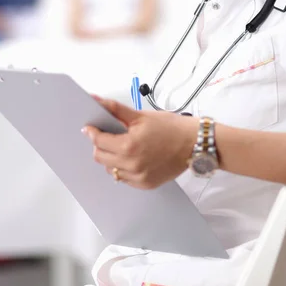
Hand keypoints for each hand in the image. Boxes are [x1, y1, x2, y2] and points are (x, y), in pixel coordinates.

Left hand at [82, 97, 198, 188]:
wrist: (195, 143)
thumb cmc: (171, 127)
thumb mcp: (141, 115)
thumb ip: (115, 109)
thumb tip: (95, 100)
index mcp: (129, 145)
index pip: (98, 142)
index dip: (92, 133)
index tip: (90, 128)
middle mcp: (131, 165)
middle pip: (100, 158)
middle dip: (100, 145)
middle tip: (108, 136)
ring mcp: (138, 177)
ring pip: (111, 170)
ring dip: (111, 158)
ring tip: (123, 146)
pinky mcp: (145, 184)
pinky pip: (124, 179)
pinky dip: (123, 168)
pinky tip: (133, 157)